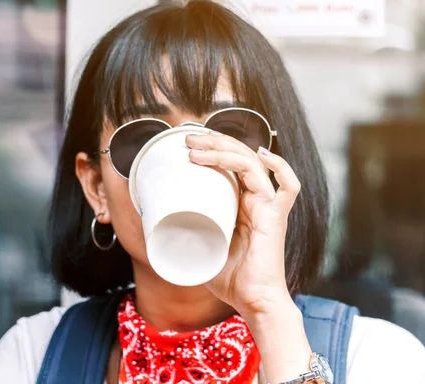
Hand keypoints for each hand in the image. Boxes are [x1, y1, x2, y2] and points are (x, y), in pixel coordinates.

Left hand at [185, 131, 300, 317]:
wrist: (252, 301)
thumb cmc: (229, 278)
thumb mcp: (199, 247)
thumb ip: (186, 232)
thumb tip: (151, 221)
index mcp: (240, 203)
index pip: (231, 163)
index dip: (213, 148)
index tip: (189, 143)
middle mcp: (255, 199)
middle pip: (239, 157)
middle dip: (213, 143)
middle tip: (188, 139)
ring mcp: (267, 206)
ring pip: (252, 165)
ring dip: (225, 151)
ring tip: (197, 148)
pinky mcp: (276, 218)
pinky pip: (289, 188)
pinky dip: (281, 169)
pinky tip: (264, 154)